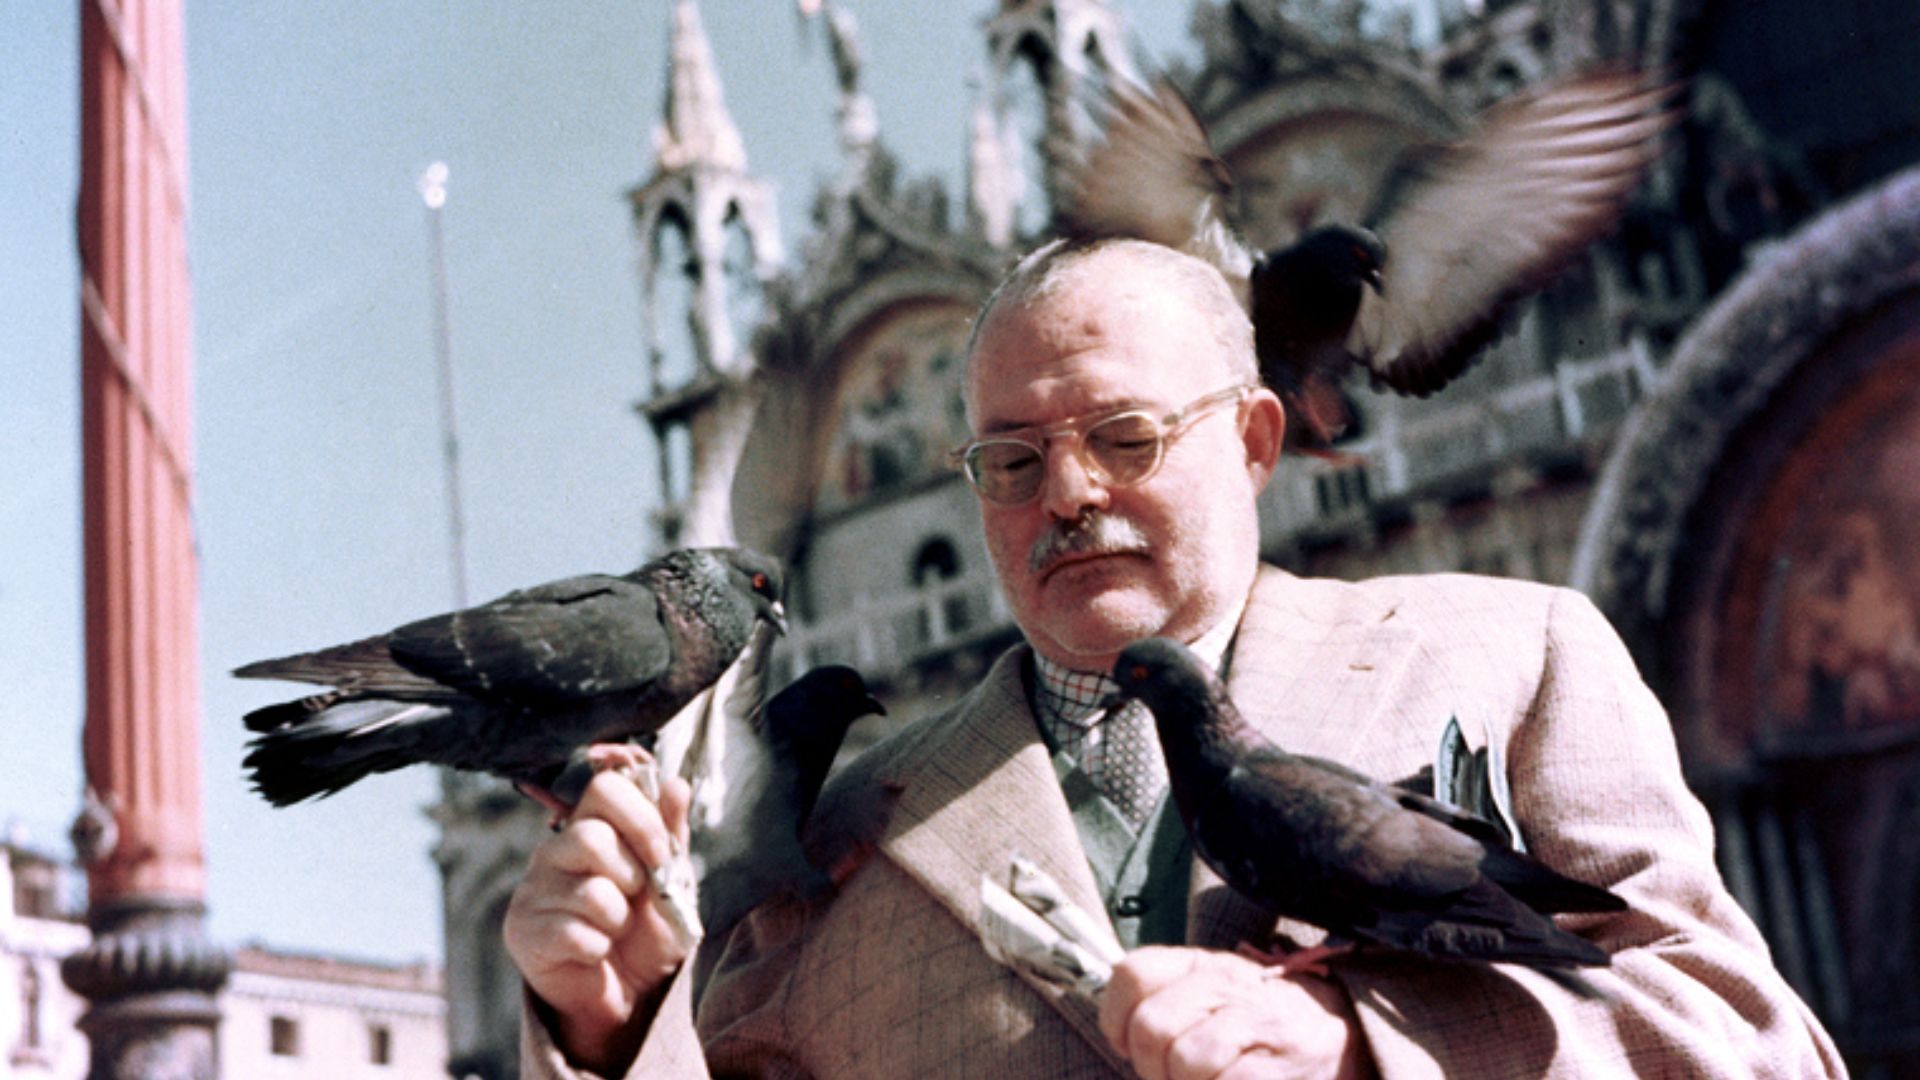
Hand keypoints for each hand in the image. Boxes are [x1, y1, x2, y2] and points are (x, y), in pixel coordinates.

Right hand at [504, 770, 693, 1074]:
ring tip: (614, 929)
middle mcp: (554, 850)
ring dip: (619, 919)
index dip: (641, 818)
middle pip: (591, 838)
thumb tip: (676, 785)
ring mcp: (533, 889)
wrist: (626, 993)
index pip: (605, 787)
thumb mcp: (672, 880)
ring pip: (591, 892)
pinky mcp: (521, 930)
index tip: (661, 854)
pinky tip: (594, 953)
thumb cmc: (646, 931)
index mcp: (589, 826)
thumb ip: (672, 833)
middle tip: (634, 898)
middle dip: (632, 876)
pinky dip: (598, 948)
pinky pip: (575, 934)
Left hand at [1098, 946, 1368, 1079]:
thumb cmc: (1263, 1026)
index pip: (1134, 974)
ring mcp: (1258, 1022)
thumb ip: (1167, 1002)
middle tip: (1173, 1077)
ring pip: (1186, 1060)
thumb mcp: (1215, 996)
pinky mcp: (1278, 1066)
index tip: (1126, 1045)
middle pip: (1152, 1026)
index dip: (1116, 1018)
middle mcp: (1228, 984)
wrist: (1347, 1033)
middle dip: (1152, 1067)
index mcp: (1203, 965)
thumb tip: (1120, 1038)